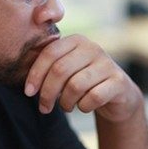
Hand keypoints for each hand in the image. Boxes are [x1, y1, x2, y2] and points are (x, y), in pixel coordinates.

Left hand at [24, 34, 141, 121]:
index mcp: (77, 41)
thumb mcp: (68, 70)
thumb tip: (28, 84)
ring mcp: (108, 64)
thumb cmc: (86, 82)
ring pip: (75, 86)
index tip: (29, 93)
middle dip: (47, 93)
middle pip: (60, 70)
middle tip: (44, 107)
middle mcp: (93, 48)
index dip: (35, 74)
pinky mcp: (119, 82)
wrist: (119, 95)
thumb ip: (51, 68)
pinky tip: (83, 107)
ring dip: (66, 102)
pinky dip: (83, 107)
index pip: (50, 53)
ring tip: (66, 107)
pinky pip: (93, 97)